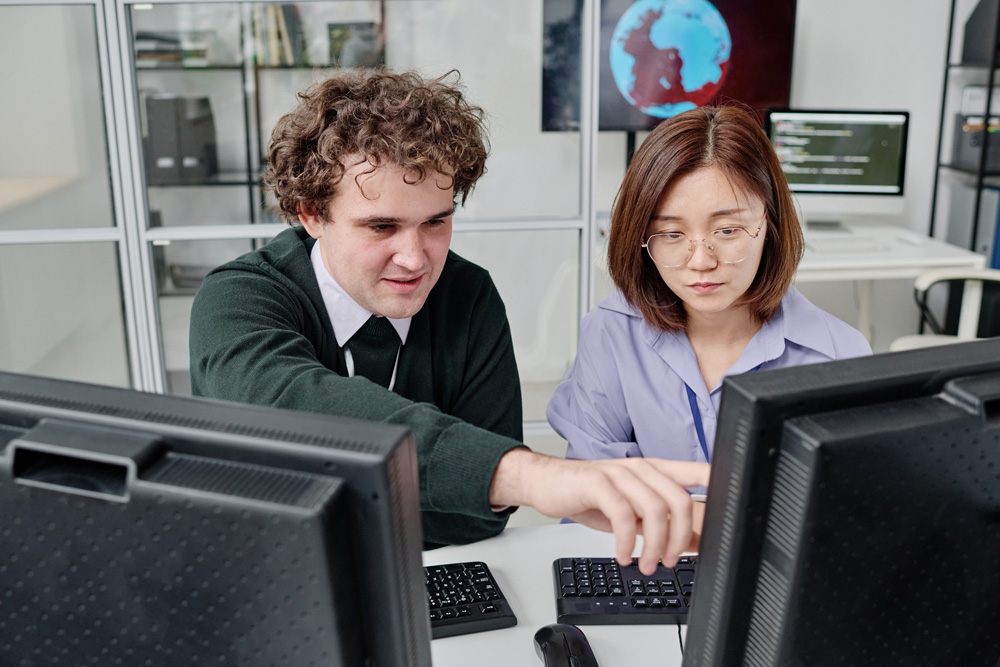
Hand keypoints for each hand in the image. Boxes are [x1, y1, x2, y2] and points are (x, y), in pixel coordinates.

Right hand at [489, 449, 709, 574]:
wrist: (546, 483)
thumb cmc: (588, 495)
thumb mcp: (628, 510)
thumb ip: (656, 522)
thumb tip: (689, 543)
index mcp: (652, 470)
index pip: (694, 471)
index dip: (716, 484)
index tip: (731, 504)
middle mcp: (639, 468)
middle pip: (678, 499)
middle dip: (680, 538)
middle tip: (669, 560)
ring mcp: (618, 473)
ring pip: (654, 508)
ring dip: (655, 545)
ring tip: (646, 564)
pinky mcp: (597, 482)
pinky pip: (622, 514)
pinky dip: (627, 541)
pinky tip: (623, 554)